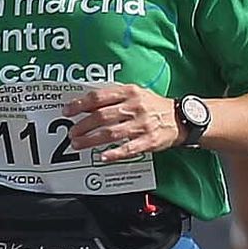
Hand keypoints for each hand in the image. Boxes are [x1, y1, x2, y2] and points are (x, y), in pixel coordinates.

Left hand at [63, 84, 181, 159]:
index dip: (80, 104)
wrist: (180, 118)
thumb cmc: (153, 106)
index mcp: (129, 92)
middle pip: (101, 116)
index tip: (67, 112)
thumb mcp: (135, 93)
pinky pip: (128, 148)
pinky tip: (102, 157)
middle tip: (71, 133)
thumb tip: (86, 103)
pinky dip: (114, 153)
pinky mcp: (149, 141)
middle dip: (82, 126)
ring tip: (79, 144)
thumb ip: (113, 96)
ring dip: (91, 140)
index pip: (99, 97)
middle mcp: (135, 106)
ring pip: (111, 133)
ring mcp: (142, 124)